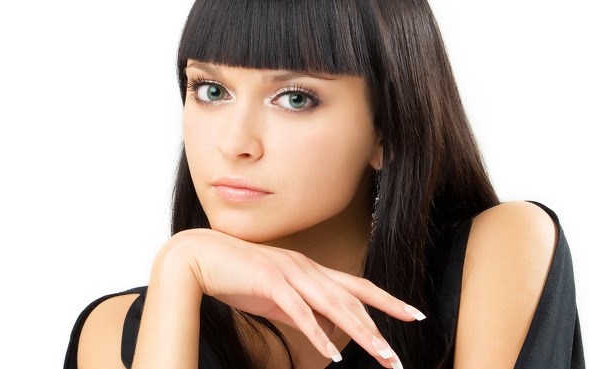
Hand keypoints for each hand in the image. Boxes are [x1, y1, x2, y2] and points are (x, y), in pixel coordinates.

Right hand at [168, 228, 423, 367]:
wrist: (202, 257)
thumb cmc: (238, 276)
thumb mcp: (276, 297)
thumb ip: (301, 311)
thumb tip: (324, 333)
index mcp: (310, 270)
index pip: (357, 286)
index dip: (387, 300)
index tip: (412, 314)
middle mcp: (306, 269)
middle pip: (353, 299)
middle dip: (380, 327)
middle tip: (398, 356)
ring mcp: (290, 274)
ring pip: (334, 305)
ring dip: (360, 333)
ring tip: (382, 356)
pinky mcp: (271, 283)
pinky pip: (300, 312)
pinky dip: (318, 333)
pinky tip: (332, 354)